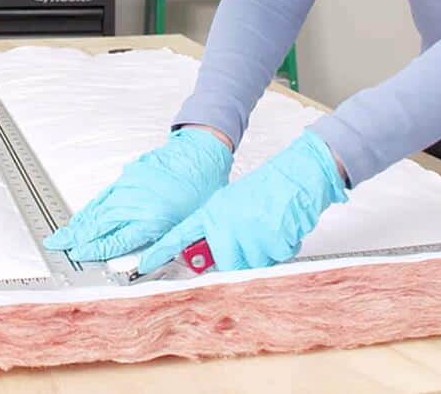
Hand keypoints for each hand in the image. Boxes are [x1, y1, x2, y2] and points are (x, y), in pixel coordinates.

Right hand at [43, 127, 232, 261]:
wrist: (200, 152)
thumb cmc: (200, 187)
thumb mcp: (188, 224)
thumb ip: (163, 244)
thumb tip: (148, 260)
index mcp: (150, 219)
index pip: (115, 241)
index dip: (95, 250)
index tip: (80, 255)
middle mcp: (134, 203)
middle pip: (99, 225)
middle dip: (76, 237)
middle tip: (57, 246)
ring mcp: (128, 188)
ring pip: (98, 210)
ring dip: (79, 224)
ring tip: (63, 235)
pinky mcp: (127, 176)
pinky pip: (104, 196)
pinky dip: (90, 207)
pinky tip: (82, 215)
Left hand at [136, 129, 347, 273]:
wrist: (296, 176)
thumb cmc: (268, 190)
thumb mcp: (234, 205)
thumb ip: (219, 230)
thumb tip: (212, 258)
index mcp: (214, 212)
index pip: (181, 234)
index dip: (162, 250)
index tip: (144, 262)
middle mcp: (226, 221)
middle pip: (227, 263)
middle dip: (244, 259)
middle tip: (255, 240)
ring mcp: (247, 231)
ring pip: (254, 265)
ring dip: (266, 254)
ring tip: (271, 229)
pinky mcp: (270, 239)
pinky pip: (276, 259)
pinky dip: (283, 249)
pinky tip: (283, 230)